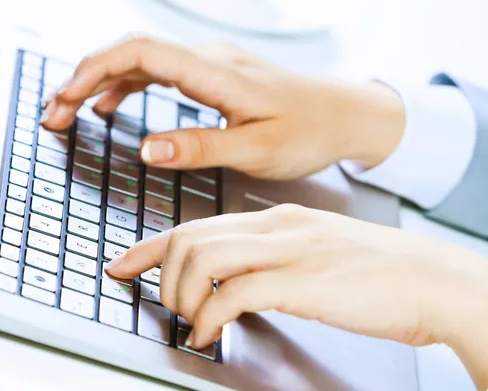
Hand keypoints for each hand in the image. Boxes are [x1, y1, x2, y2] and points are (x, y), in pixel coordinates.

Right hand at [42, 37, 404, 179]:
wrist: (345, 115)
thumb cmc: (309, 131)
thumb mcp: (257, 148)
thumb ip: (200, 146)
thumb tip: (146, 148)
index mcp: (215, 72)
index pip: (138, 54)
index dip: (92, 72)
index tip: (63, 101)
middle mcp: (207, 58)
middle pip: (128, 52)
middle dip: (82, 78)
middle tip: (52, 114)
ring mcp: (209, 64)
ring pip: (139, 60)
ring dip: (99, 82)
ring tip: (69, 111)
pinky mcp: (213, 75)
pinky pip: (158, 71)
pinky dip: (126, 86)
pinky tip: (112, 105)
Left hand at [106, 205, 487, 388]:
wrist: (431, 278)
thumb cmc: (375, 273)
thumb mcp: (313, 255)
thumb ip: (271, 261)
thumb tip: (233, 283)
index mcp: (276, 220)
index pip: (196, 224)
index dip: (150, 246)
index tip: (123, 263)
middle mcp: (275, 227)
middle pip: (190, 238)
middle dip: (159, 273)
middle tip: (163, 303)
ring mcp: (288, 250)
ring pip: (202, 259)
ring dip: (181, 295)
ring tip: (189, 320)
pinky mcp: (302, 280)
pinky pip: (234, 293)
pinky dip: (208, 316)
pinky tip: (208, 334)